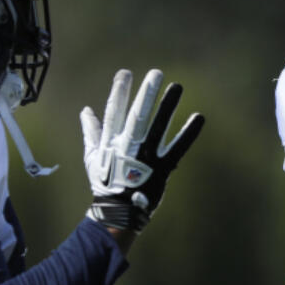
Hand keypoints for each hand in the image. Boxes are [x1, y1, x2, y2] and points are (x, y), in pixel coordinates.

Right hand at [81, 68, 203, 231]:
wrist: (119, 211)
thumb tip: (86, 110)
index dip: (119, 92)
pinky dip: (188, 133)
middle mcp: (128, 148)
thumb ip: (92, 132)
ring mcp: (146, 158)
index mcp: (111, 143)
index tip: (125, 73)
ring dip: (168, 106)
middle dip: (146, 94)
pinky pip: (177, 148)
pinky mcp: (162, 169)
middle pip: (138, 116)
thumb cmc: (106, 183)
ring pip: (157, 127)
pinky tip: (199, 117)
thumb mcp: (92, 157)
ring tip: (177, 86)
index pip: (114, 112)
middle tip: (156, 73)